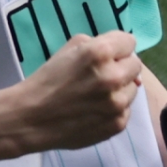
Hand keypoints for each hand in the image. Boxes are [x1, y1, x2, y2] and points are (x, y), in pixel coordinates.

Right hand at [16, 31, 142, 152]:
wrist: (31, 117)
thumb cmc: (47, 79)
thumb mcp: (68, 49)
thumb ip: (97, 44)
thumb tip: (122, 55)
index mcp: (99, 52)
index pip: (129, 41)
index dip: (118, 46)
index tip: (107, 54)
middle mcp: (113, 77)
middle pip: (135, 65)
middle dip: (121, 66)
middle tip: (101, 75)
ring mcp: (117, 104)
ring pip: (132, 89)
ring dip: (119, 89)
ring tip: (96, 95)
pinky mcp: (117, 124)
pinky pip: (126, 110)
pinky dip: (114, 109)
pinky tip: (94, 110)